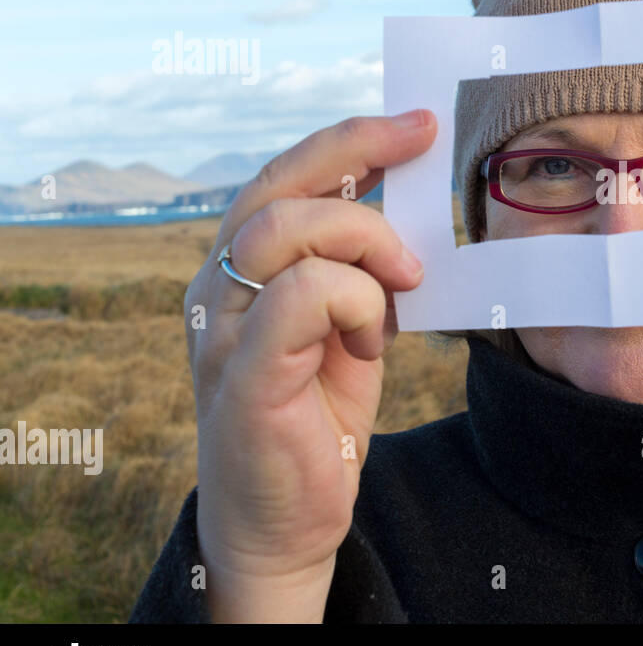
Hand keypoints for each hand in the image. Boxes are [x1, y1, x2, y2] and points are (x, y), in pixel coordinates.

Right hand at [187, 110, 435, 620]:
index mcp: (241, 270)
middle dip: (356, 152)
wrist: (286, 521)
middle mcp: (216, 289)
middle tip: (423, 149)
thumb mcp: (349, 325)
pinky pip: (296, 298)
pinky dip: (353, 300)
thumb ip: (359, 269)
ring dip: (363, 240)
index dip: (348, 140)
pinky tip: (374, 336)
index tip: (414, 124)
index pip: (285, 177)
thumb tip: (404, 205)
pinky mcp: (241, 376)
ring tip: (407, 279)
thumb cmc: (317, 415)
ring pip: (281, 230)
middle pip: (276, 186)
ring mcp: (221, 331)